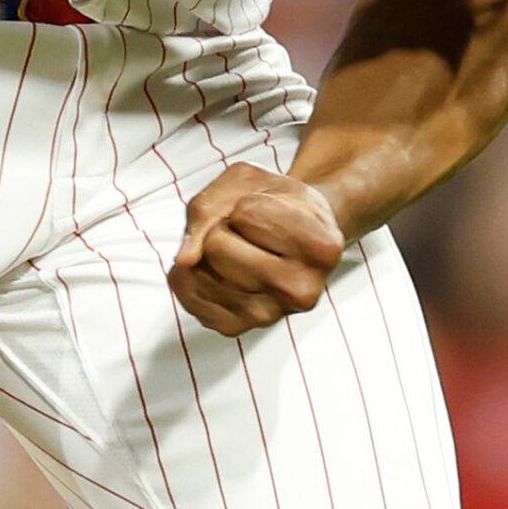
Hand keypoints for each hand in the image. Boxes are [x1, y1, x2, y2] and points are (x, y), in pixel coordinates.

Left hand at [169, 163, 345, 336]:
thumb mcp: (249, 181)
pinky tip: (217, 268)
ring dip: (205, 251)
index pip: (245, 214)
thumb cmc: (274, 202)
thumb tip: (185, 260)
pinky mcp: (236, 328)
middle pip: (216, 246)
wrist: (293, 235)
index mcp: (322, 247)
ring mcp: (269, 316)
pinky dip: (190, 274)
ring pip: (198, 270)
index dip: (247, 202)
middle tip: (249, 232)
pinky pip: (187, 295)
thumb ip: (210, 208)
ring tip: (239, 249)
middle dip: (222, 227)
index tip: (271, 209)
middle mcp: (302, 291)